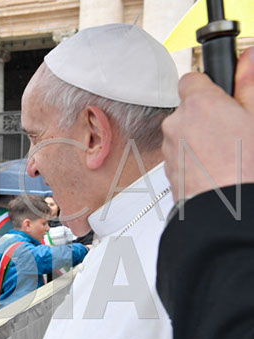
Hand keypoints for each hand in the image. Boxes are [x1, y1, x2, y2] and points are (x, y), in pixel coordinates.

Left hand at [162, 47, 253, 199]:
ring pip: (182, 133)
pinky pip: (180, 155)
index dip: (207, 85)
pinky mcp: (167, 168)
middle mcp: (177, 122)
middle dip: (205, 115)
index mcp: (198, 103)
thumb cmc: (244, 165)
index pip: (191, 78)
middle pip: (187, 109)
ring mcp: (169, 147)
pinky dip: (193, 157)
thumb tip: (248, 57)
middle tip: (230, 129)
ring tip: (224, 153)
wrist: (226, 206)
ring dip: (199, 138)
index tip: (221, 95)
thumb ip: (248, 83)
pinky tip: (213, 167)